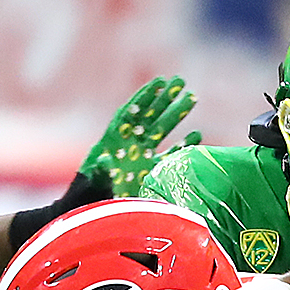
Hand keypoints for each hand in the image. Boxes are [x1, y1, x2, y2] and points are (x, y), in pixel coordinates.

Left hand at [80, 75, 200, 195]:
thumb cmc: (92, 192)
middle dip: (165, 98)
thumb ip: (101, 169)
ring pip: (162, 129)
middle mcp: (131, 141)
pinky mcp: (152, 169)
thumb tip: (105, 159)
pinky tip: (197, 135)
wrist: (99, 208)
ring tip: (192, 97)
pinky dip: (183, 144)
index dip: (145, 96)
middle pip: (150, 114)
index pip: (133, 112)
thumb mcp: (94, 178)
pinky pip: (170, 153)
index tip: (160, 82)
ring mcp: (143, 153)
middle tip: (181, 81)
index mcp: (115, 138)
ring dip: (177, 113)